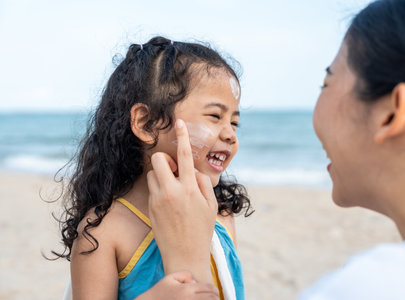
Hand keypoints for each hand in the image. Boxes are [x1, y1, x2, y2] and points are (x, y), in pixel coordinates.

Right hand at [136, 271, 218, 299]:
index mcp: (188, 290)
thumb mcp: (170, 278)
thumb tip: (195, 282)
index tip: (214, 292)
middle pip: (212, 299)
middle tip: (213, 297)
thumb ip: (185, 274)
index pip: (210, 289)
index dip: (215, 290)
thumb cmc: (159, 292)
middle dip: (215, 297)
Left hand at [147, 119, 217, 283]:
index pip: (185, 156)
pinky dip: (158, 188)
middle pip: (159, 159)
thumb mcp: (210, 206)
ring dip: (161, 175)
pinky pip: (151, 188)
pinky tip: (168, 202)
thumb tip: (192, 171)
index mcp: (189, 189)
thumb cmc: (201, 230)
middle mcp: (171, 192)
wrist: (184, 255)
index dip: (183, 136)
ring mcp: (158, 200)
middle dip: (165, 159)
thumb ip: (202, 183)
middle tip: (174, 170)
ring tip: (173, 189)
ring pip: (152, 173)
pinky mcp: (150, 208)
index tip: (179, 122)